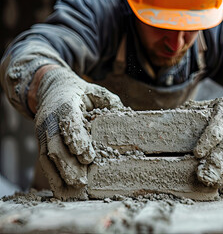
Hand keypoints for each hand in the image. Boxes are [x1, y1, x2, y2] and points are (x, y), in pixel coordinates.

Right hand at [34, 66, 122, 198]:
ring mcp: (42, 130)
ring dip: (59, 174)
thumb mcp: (96, 91)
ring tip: (74, 189)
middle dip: (67, 165)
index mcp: (65, 103)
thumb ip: (110, 102)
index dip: (76, 139)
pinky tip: (62, 190)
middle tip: (81, 181)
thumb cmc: (80, 92)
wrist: (51, 87)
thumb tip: (127, 117)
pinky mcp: (41, 140)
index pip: (68, 121)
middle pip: (54, 144)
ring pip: (46, 155)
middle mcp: (50, 118)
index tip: (87, 156)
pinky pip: (43, 160)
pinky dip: (52, 176)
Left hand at [194, 97, 222, 187]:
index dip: (207, 142)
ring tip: (210, 183)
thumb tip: (168, 118)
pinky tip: (222, 187)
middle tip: (202, 176)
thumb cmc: (221, 112)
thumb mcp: (208, 105)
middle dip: (215, 164)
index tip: (197, 154)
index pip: (216, 130)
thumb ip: (192, 111)